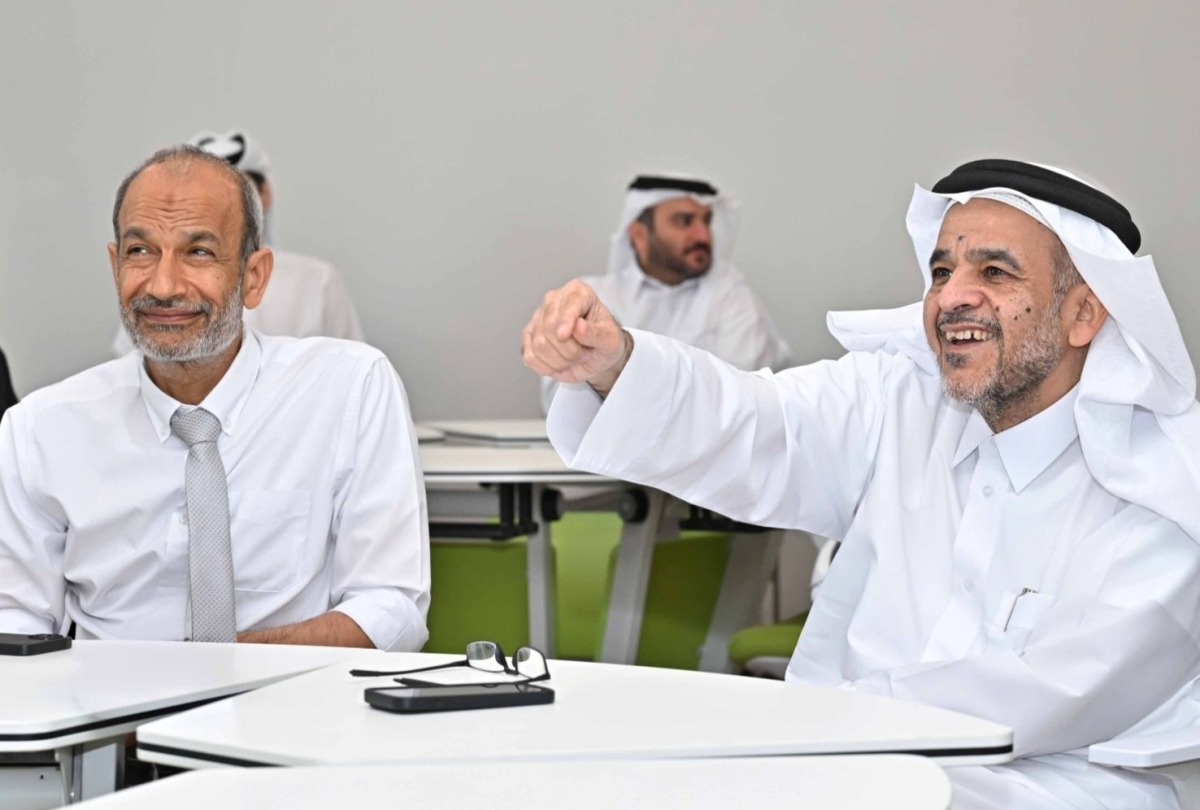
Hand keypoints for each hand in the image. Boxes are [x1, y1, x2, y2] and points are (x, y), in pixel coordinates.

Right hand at [522, 280, 631, 395]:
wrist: (596, 356)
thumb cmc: (605, 342)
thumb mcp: (611, 340)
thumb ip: (596, 333)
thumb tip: (578, 326)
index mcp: (577, 292)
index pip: (568, 303)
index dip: (565, 320)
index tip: (564, 335)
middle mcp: (554, 300)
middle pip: (550, 326)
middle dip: (569, 349)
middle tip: (584, 353)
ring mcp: (538, 318)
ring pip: (539, 344)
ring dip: (560, 360)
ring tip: (574, 357)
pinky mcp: (529, 337)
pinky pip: (530, 356)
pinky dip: (547, 367)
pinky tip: (560, 363)